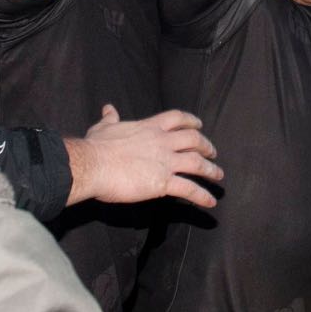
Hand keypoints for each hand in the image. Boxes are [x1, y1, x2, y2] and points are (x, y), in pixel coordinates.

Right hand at [78, 104, 222, 207]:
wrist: (92, 165)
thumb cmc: (96, 147)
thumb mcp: (104, 127)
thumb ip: (110, 118)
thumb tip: (108, 108)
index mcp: (149, 127)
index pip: (177, 118)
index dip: (191, 121)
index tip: (200, 125)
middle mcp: (162, 142)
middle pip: (194, 139)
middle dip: (206, 145)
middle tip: (213, 152)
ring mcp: (165, 162)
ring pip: (197, 163)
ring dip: (211, 170)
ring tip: (219, 175)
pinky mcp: (163, 183)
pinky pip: (189, 189)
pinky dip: (202, 196)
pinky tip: (210, 202)